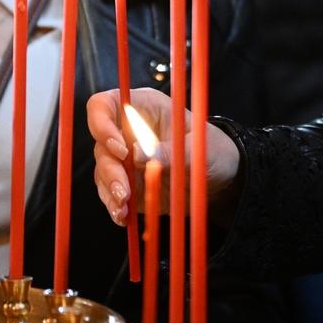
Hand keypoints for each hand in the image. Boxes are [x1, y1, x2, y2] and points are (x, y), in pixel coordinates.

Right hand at [87, 87, 240, 225]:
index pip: (104, 105)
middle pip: (101, 144)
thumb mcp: (196, 148)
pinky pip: (111, 194)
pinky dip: (114, 206)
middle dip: (110, 170)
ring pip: (103, 171)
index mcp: (143, 108)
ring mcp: (126, 159)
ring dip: (110, 191)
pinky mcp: (129, 184)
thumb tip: (137, 154)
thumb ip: (168, 151)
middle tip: (125, 191)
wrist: (222, 179)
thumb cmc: (211, 151)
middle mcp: (128, 132)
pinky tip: (123, 217)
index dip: (102, 124)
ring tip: (124, 208)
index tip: (120, 149)